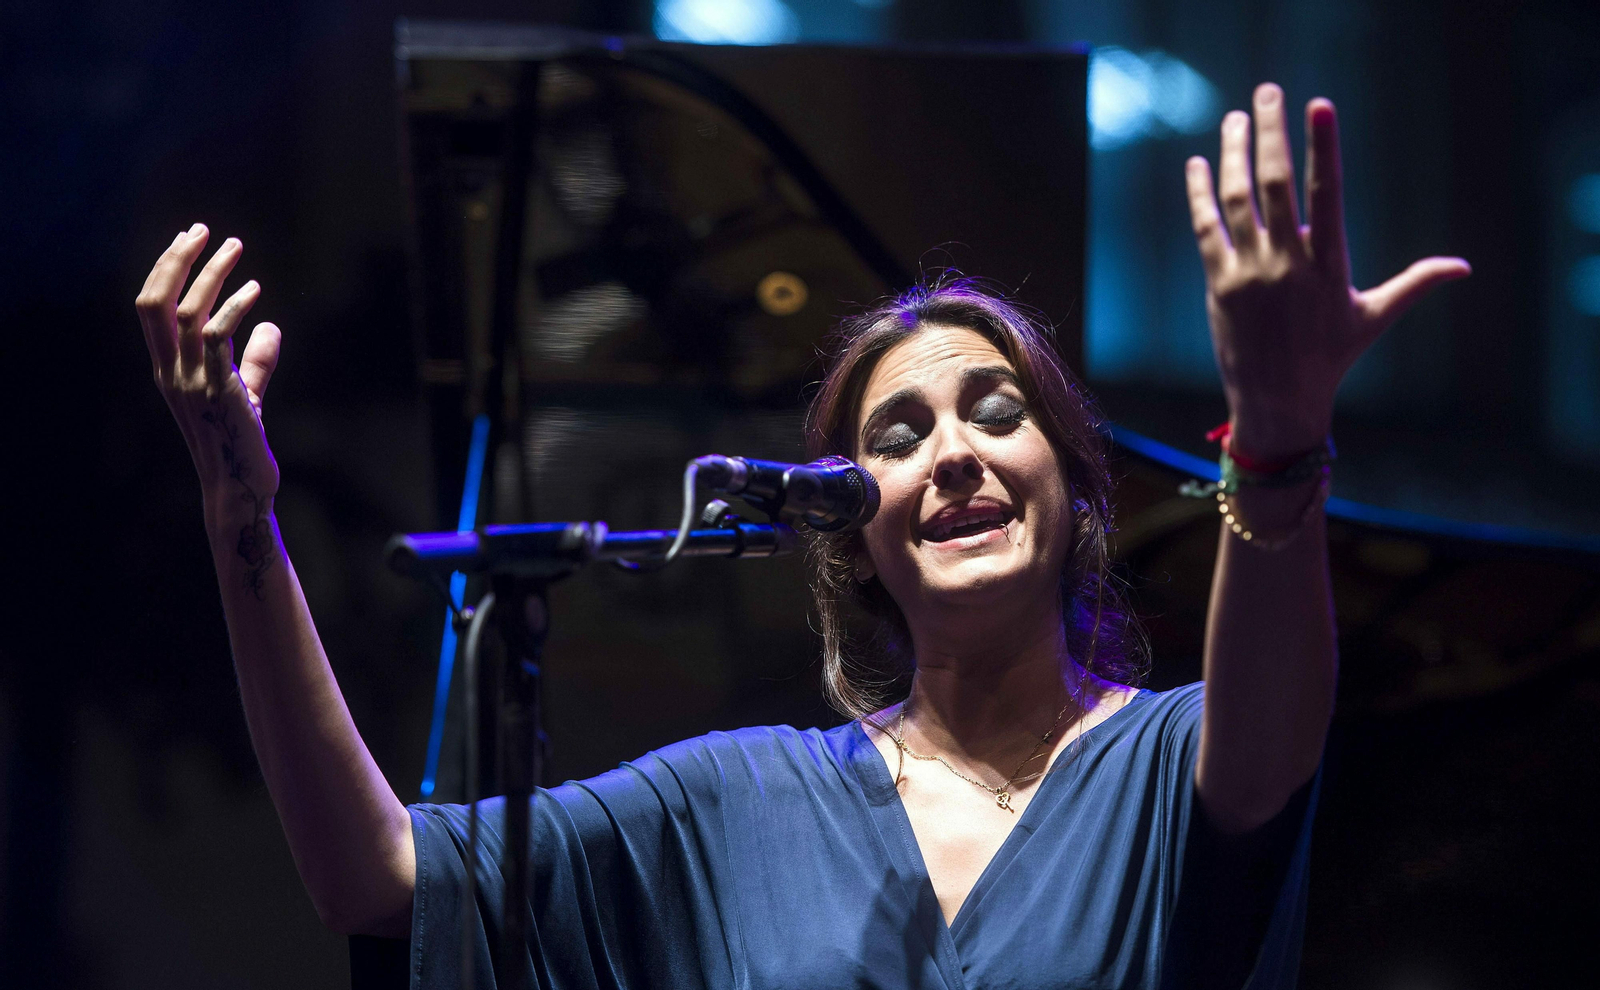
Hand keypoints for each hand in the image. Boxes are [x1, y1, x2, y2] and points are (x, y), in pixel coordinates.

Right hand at [136, 225, 281, 590]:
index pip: (151, 308)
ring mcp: (191, 383)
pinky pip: (217, 339)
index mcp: (168, 369)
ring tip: (237, 248)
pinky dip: (235, 308)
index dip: (166, 270)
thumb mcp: (246, 393)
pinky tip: (256, 291)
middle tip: (204, 230)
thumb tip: (272, 328)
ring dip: (212, 274)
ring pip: (187, 314)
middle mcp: (170, 372)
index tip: (190, 238)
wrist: (243, 487)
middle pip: (155, 303)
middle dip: (176, 261)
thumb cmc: (242, 442)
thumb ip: (254, 360)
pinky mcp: (218, 392)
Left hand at [1185, 84, 1470, 459]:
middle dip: (1272, 133)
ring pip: (1237, 200)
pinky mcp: (1218, 285)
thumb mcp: (1374, 318)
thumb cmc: (1330, 358)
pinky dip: (1200, 194)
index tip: (1318, 104)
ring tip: (1235, 117)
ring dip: (1234, 154)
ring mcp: (1249, 273)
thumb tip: (1463, 268)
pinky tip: (1199, 164)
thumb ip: (1414, 284)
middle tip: (1269, 91)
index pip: (1326, 191)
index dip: (1321, 146)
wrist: (1278, 401)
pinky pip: (1206, 228)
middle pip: (1275, 183)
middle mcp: (1287, 263)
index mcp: (1329, 264)